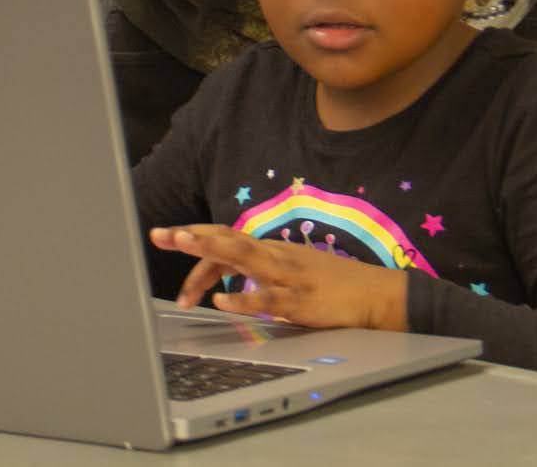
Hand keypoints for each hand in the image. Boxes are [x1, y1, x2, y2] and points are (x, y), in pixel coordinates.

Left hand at [148, 225, 408, 330]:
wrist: (375, 294)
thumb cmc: (332, 283)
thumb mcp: (290, 269)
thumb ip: (258, 269)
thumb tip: (225, 274)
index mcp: (271, 250)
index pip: (226, 238)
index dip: (195, 237)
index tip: (165, 236)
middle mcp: (275, 256)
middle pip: (228, 240)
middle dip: (193, 237)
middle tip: (160, 234)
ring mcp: (287, 276)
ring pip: (244, 257)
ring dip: (212, 250)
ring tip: (184, 245)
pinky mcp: (299, 301)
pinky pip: (267, 300)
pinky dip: (243, 299)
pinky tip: (221, 302)